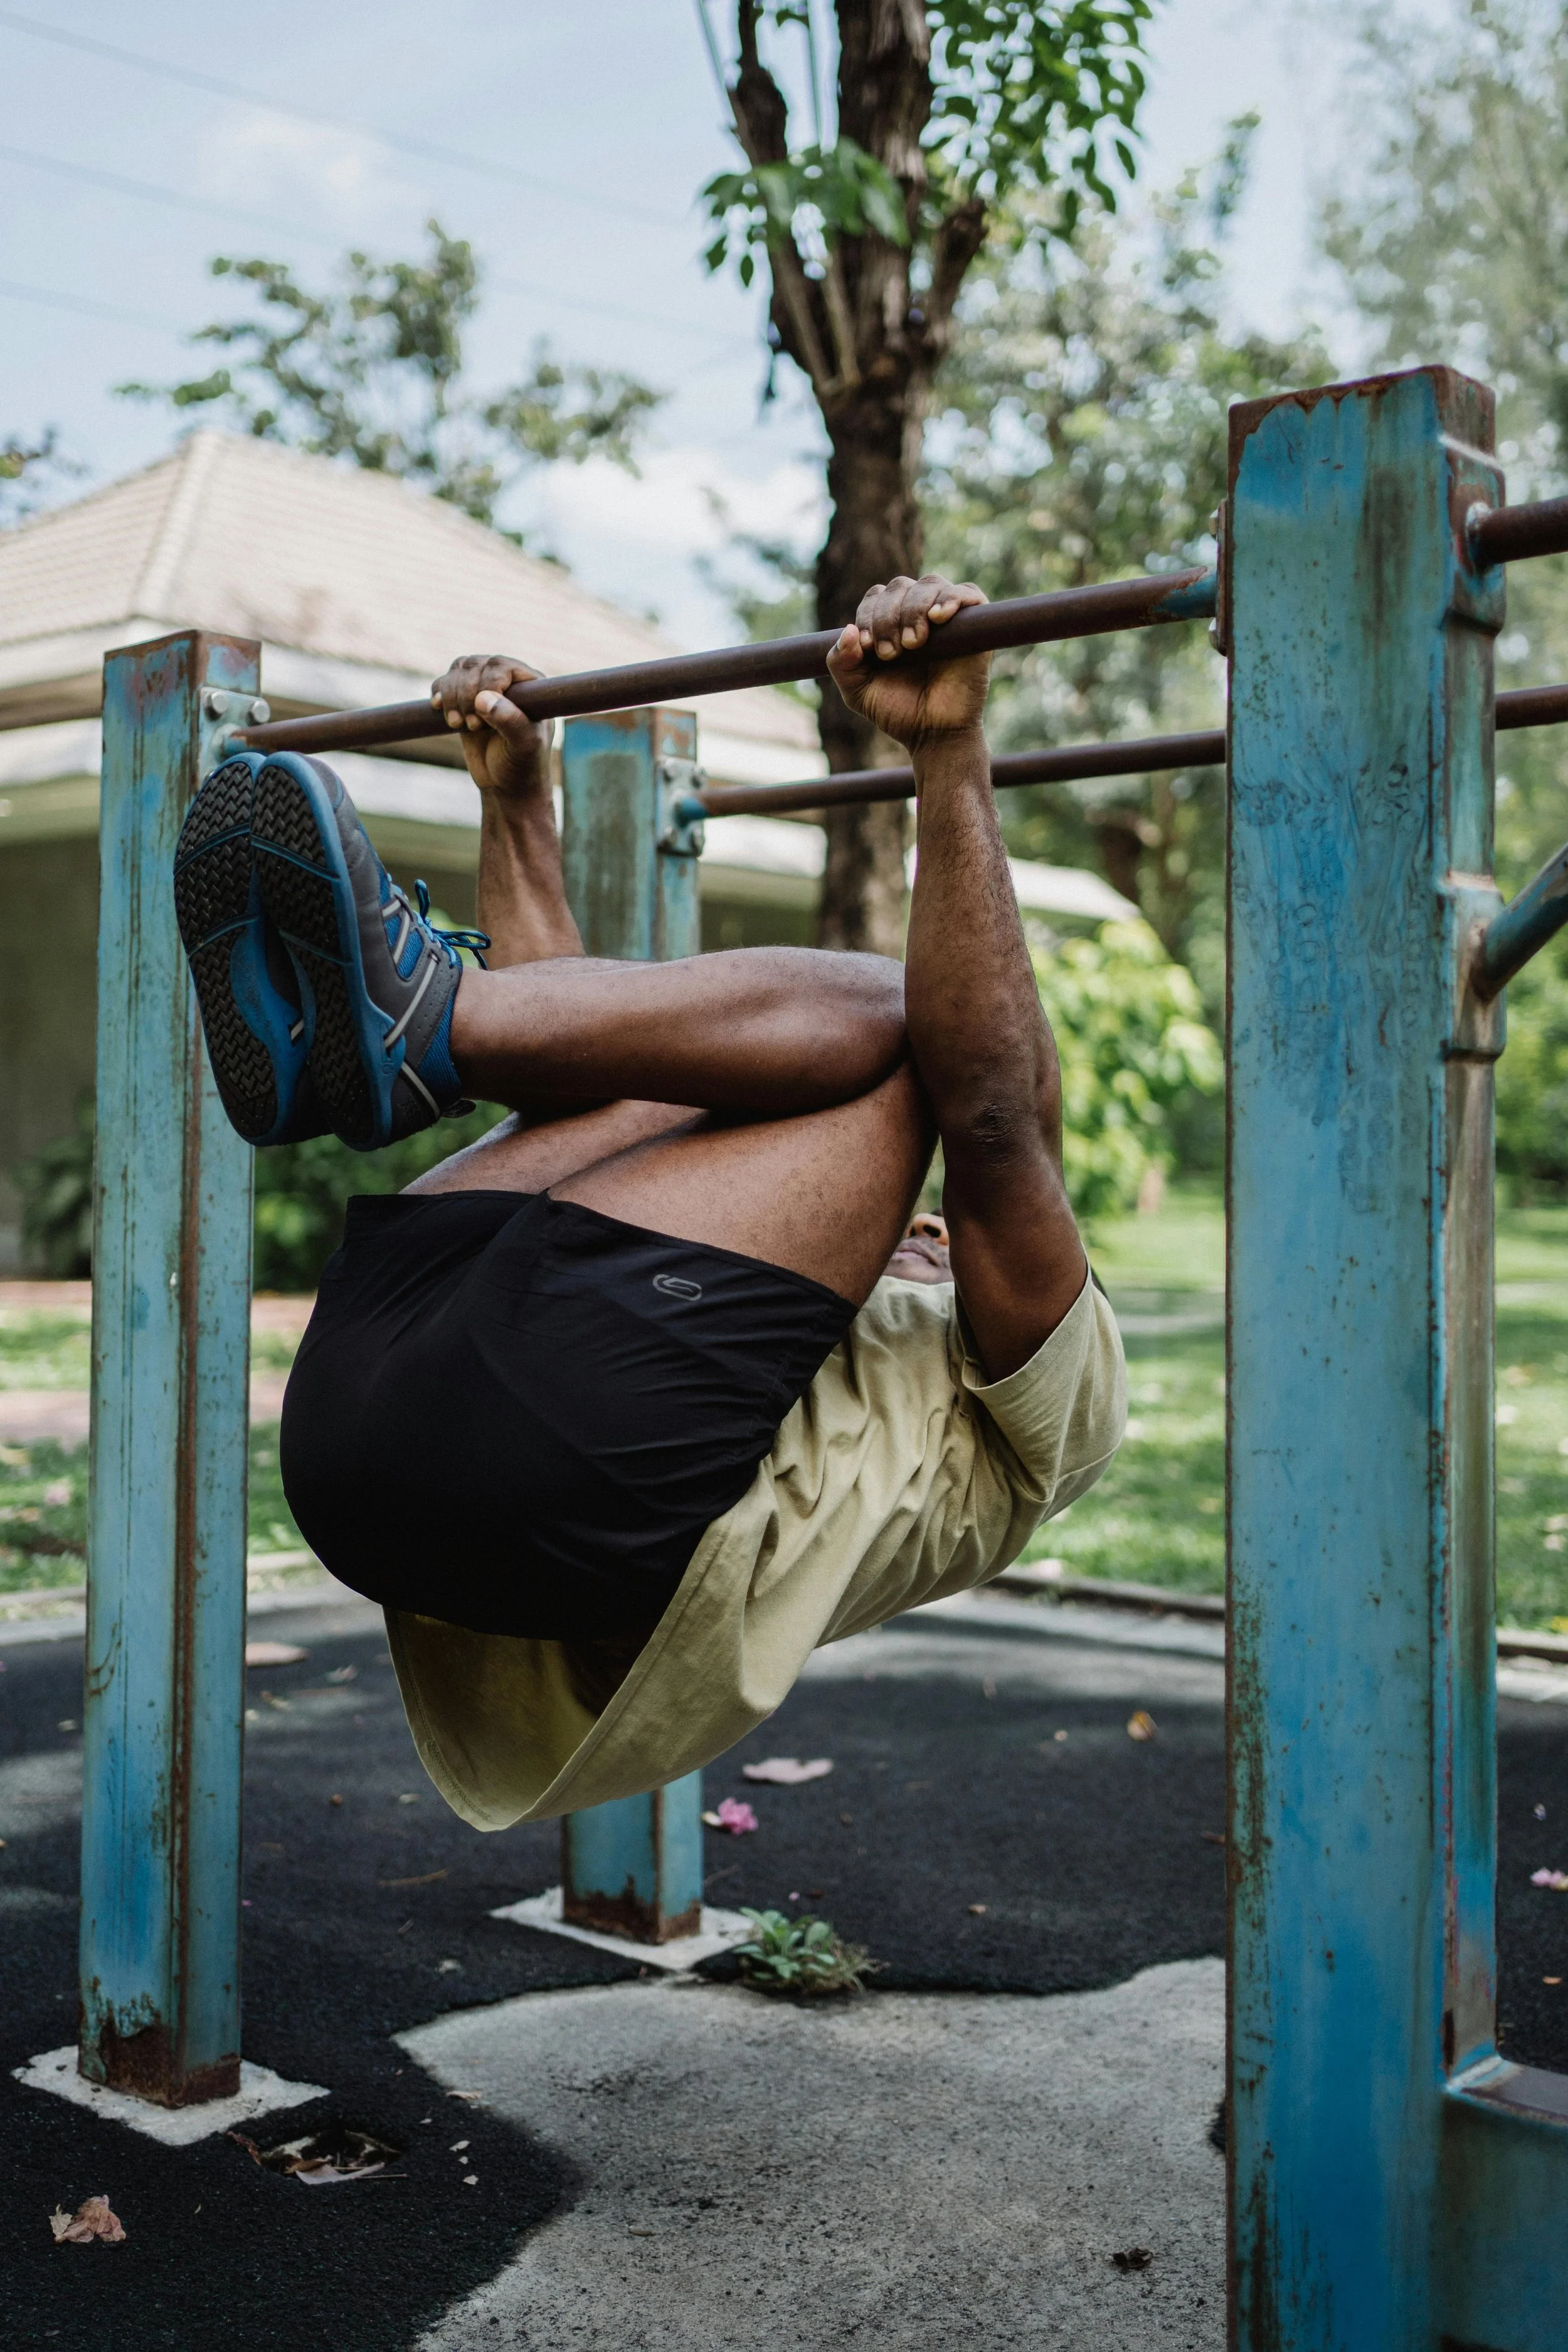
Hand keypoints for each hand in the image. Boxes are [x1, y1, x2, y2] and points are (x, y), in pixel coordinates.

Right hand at [430, 656, 552, 796]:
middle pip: (476, 665)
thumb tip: (484, 699)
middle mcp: (508, 680)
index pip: (501, 666)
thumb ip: (510, 721)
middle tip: (472, 726)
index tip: (482, 717)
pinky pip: (445, 682)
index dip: (487, 684)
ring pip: (459, 670)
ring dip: (451, 695)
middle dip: (466, 694)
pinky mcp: (465, 699)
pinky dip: (439, 693)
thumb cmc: (522, 766)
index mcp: (531, 686)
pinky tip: (439, 708)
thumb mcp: (523, 747)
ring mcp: (485, 687)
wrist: (505, 785)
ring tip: (457, 724)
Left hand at [825, 574, 989, 750]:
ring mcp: (948, 617)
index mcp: (890, 622)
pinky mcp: (975, 625)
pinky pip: (968, 592)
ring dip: (914, 609)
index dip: (868, 614)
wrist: (934, 734)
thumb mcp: (858, 690)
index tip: (869, 647)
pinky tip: (938, 617)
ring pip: (930, 584)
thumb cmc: (899, 711)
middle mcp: (918, 612)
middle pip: (900, 586)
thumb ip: (841, 662)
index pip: (876, 596)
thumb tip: (848, 630)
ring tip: (913, 643)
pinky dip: (952, 598)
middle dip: (888, 616)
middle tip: (891, 652)